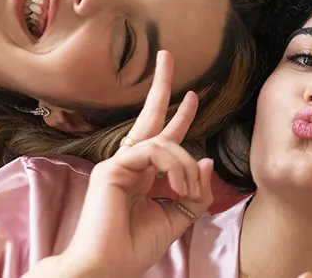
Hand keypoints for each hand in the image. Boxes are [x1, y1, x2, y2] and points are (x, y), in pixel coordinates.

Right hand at [53, 50, 213, 277]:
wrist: (106, 269)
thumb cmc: (133, 250)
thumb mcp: (176, 218)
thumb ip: (193, 192)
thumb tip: (205, 162)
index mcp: (141, 176)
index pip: (162, 138)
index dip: (180, 117)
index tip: (193, 98)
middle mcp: (128, 165)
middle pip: (149, 117)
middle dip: (162, 86)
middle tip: (167, 55)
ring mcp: (118, 164)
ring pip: (165, 142)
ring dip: (185, 165)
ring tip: (188, 192)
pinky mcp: (113, 168)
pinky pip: (155, 151)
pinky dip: (175, 166)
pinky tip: (177, 186)